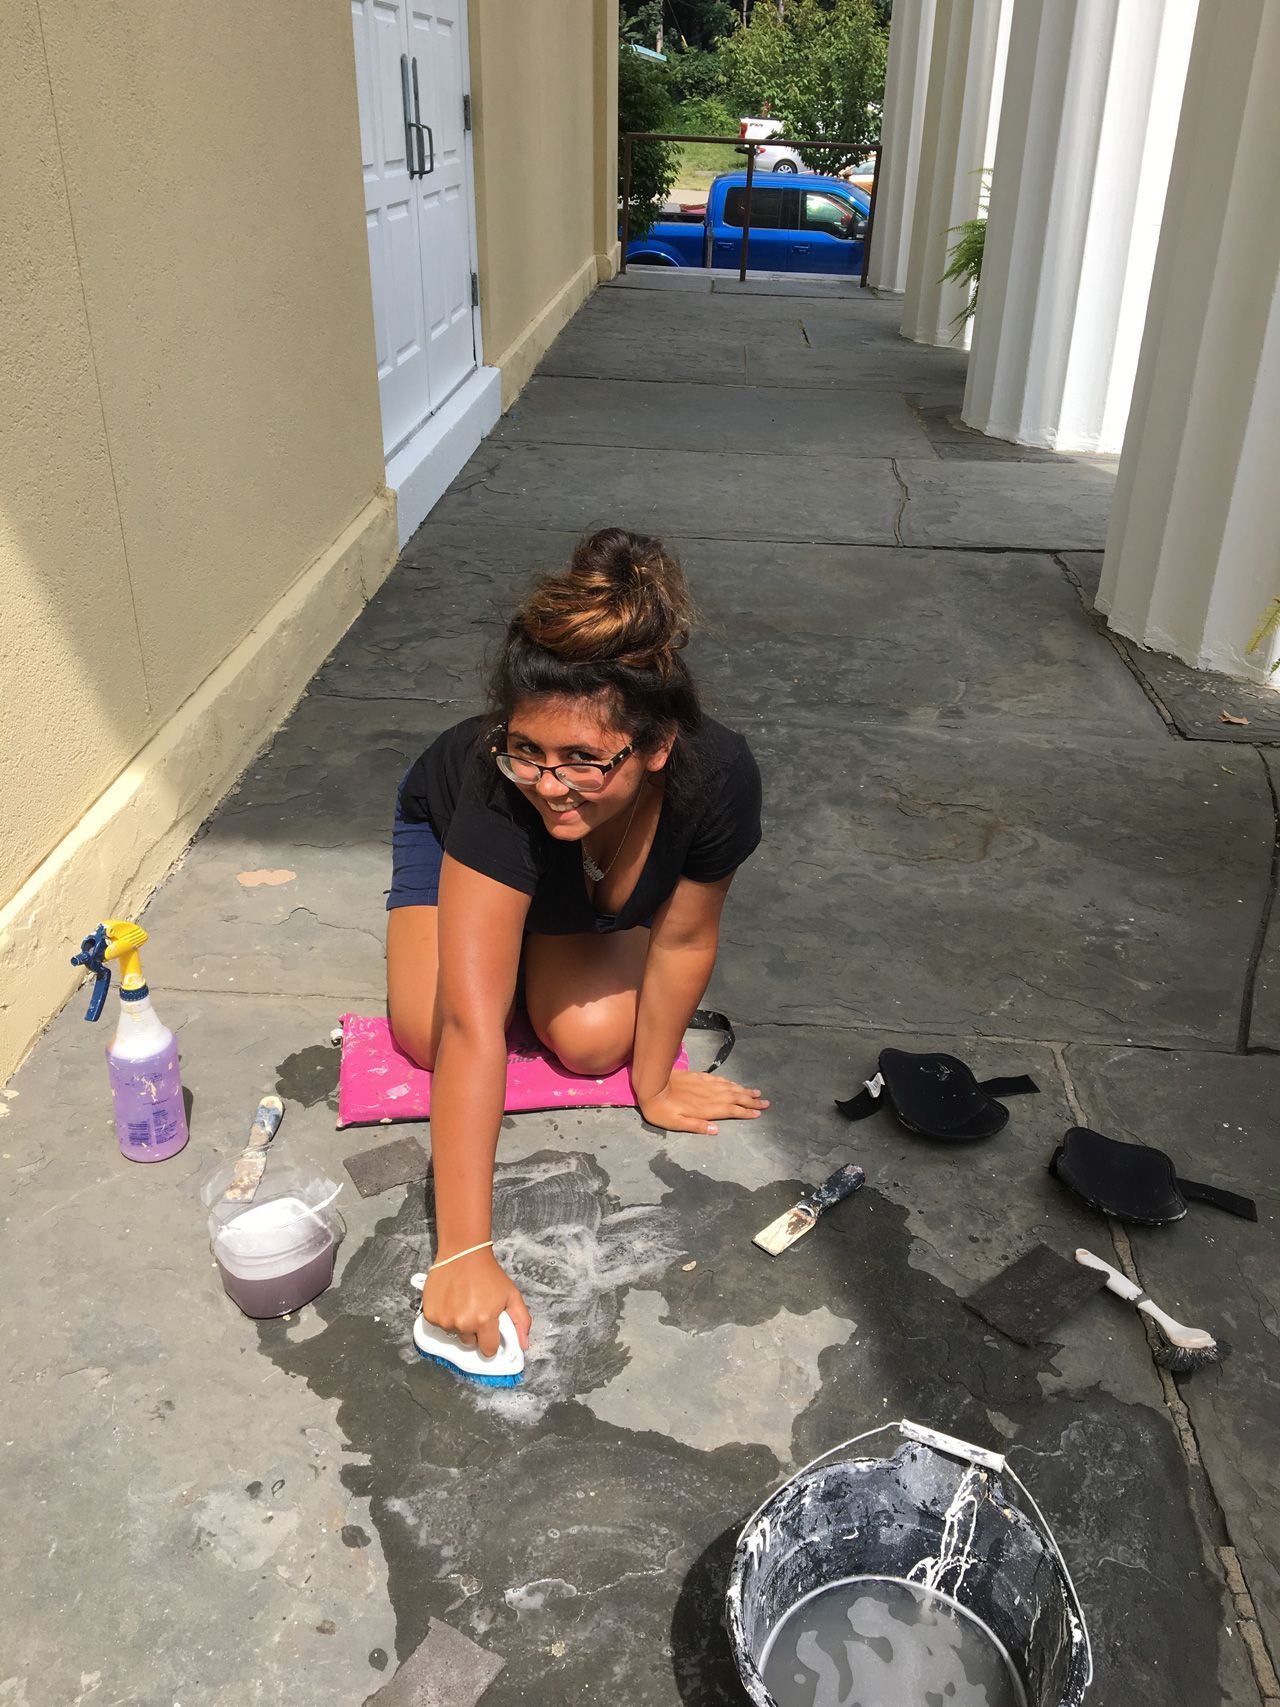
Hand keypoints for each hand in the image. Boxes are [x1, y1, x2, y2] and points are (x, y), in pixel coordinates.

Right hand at [421, 1249, 531, 1358]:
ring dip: (459, 1323)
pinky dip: (445, 1316)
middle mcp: (462, 1323)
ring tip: (464, 1302)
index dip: (491, 1342)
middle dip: (475, 1332)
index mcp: (484, 1321)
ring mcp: (445, 1319)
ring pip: (454, 1333)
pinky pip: (440, 1325)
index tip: (490, 1333)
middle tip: (477, 1311)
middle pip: (470, 1343)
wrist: (464, 1254)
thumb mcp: (512, 1295)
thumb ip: (521, 1322)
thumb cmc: (488, 1273)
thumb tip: (523, 1345)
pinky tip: (452, 1301)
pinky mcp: (431, 1314)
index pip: (488, 1350)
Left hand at [638, 1071, 768, 1135]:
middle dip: (752, 1101)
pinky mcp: (700, 1077)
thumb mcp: (676, 1123)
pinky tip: (735, 1084)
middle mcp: (711, 1096)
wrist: (652, 1084)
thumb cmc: (661, 1110)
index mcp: (707, 1108)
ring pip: (731, 1088)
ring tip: (757, 1093)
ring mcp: (706, 1085)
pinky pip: (721, 1080)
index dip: (746, 1112)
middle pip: (736, 1098)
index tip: (759, 1113)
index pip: (732, 1110)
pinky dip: (731, 1083)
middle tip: (766, 1103)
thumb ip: (696, 1126)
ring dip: (745, 1091)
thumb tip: (717, 1131)